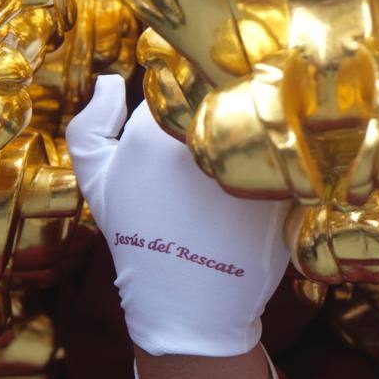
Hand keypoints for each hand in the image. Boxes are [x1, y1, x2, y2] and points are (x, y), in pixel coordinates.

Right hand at [65, 75, 290, 356]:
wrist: (185, 301)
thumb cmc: (137, 237)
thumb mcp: (97, 181)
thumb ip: (89, 124)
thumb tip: (114, 80)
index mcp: (155, 125)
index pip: (184, 77)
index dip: (189, 95)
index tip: (190, 120)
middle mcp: (203, 136)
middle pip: (226, 92)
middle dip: (224, 107)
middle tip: (222, 140)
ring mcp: (246, 158)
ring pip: (259, 117)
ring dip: (256, 128)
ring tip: (247, 161)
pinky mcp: (283, 184)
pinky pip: (289, 150)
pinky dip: (284, 158)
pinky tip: (271, 180)